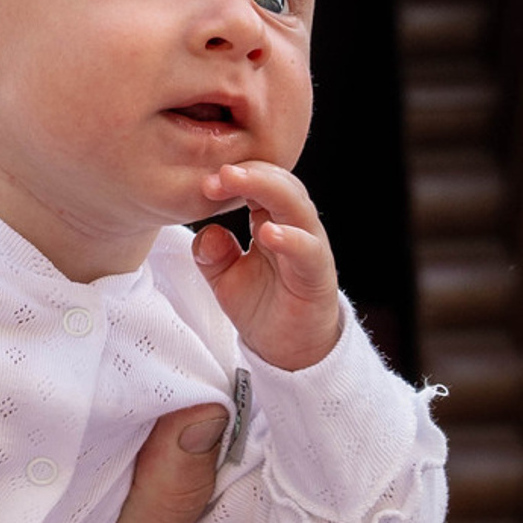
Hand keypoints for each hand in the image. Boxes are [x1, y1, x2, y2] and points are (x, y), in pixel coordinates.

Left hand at [193, 161, 342, 371]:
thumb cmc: (261, 305)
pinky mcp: (318, 275)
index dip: (234, 175)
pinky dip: (291, 238)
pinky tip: (269, 232)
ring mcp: (309, 247)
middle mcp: (294, 225)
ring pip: (296, 205)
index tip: (204, 179)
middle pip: (279, 183)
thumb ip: (211, 253)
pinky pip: (309, 250)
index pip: (258, 181)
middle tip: (217, 174)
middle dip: (248, 173)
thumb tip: (208, 232)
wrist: (288, 349)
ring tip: (236, 182)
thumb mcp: (224, 277)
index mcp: (270, 218)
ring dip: (266, 189)